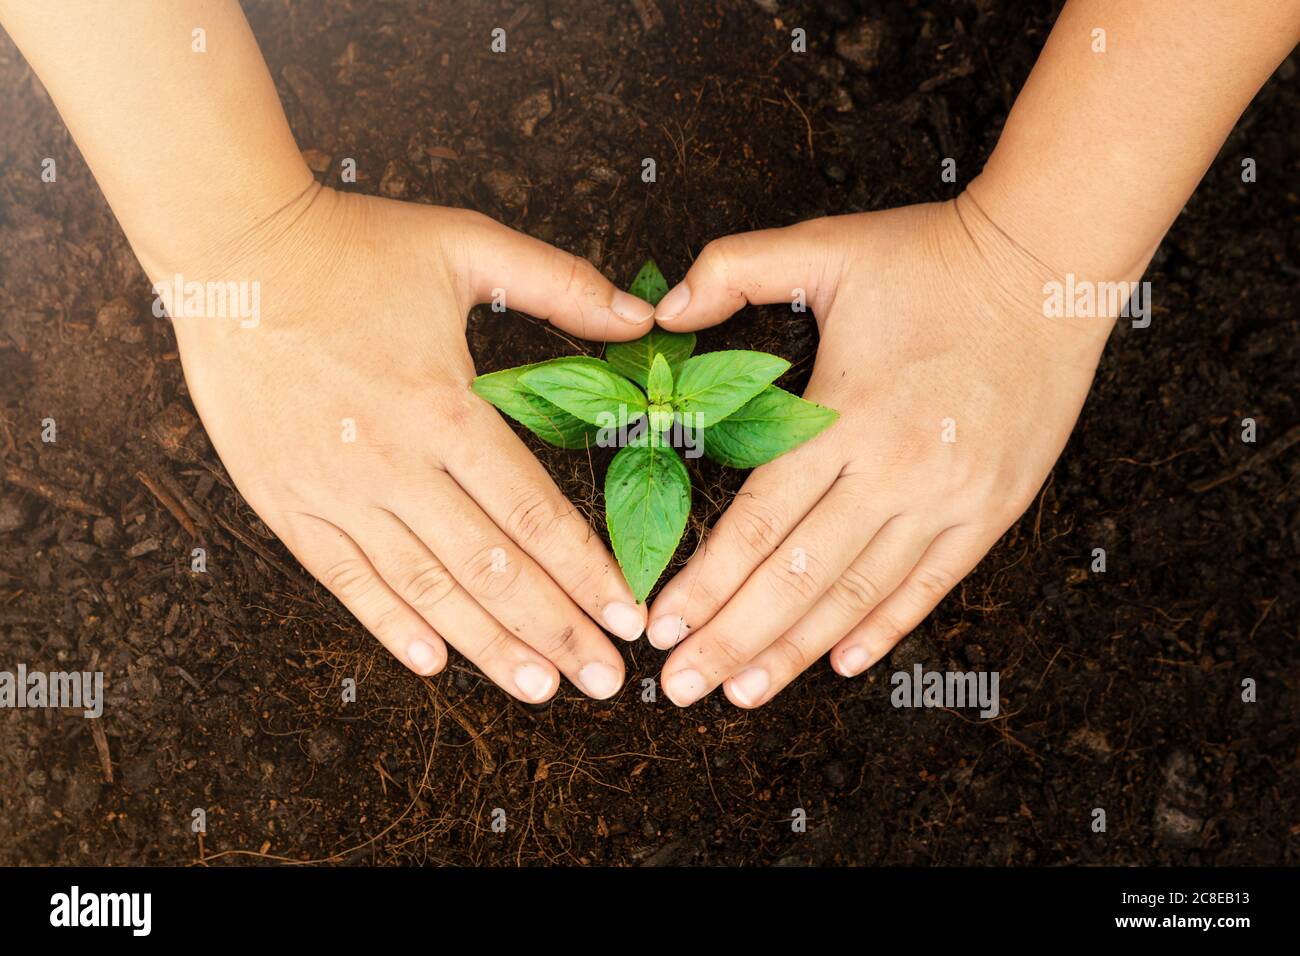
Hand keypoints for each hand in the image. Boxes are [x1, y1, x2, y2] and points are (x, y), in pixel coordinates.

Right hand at [167, 186, 655, 701]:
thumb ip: (562, 286)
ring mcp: (333, 489)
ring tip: (539, 687)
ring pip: (423, 586)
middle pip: (489, 567)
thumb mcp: (468, 246)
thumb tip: (646, 320)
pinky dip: (389, 623)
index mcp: (444, 406)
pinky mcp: (283, 500)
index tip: (630, 616)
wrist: (232, 250)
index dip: (587, 572)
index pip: (532, 513)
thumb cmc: (355, 246)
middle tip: (604, 679)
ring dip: (486, 644)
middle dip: (555, 629)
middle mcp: (393, 462)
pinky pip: (342, 578)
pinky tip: (433, 661)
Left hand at [644, 194, 1121, 706]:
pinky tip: (840, 663)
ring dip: (795, 651)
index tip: (661, 625)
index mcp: (844, 414)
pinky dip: (883, 628)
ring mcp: (948, 498)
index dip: (705, 583)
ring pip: (857, 595)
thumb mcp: (822, 246)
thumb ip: (731, 270)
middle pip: (796, 577)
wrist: (1049, 263)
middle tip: (681, 688)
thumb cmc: (931, 256)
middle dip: (731, 640)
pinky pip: (930, 586)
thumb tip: (660, 310)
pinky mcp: (991, 509)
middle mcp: (894, 470)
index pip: (757, 522)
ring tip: (743, 693)